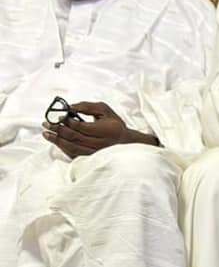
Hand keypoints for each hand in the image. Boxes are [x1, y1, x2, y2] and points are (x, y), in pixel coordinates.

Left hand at [42, 102, 158, 157]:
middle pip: (75, 137)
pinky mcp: (91, 158)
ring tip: (46, 133)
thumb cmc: (113, 124)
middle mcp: (102, 143)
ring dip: (57, 140)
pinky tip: (56, 142)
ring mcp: (96, 153)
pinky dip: (63, 148)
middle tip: (47, 123)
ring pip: (73, 147)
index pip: (83, 127)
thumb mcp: (105, 110)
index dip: (68, 122)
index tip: (58, 116)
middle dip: (58, 130)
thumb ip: (87, 107)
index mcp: (107, 130)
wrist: (124, 141)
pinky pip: (74, 154)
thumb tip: (69, 108)